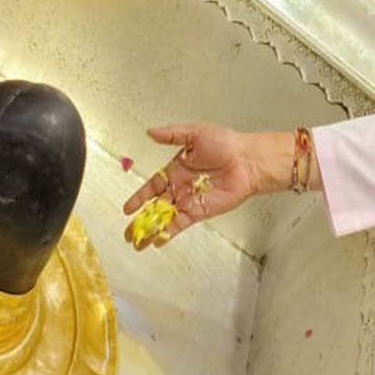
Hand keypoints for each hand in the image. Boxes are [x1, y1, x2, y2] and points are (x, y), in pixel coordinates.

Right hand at [121, 124, 280, 248]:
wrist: (247, 160)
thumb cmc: (226, 143)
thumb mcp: (194, 133)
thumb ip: (171, 135)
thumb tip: (151, 132)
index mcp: (175, 170)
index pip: (152, 187)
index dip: (139, 198)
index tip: (128, 208)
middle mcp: (180, 187)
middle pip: (155, 207)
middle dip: (141, 220)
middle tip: (128, 232)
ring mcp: (189, 201)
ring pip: (165, 218)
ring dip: (151, 230)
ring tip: (137, 242)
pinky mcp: (200, 211)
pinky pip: (180, 224)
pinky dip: (168, 233)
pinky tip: (157, 242)